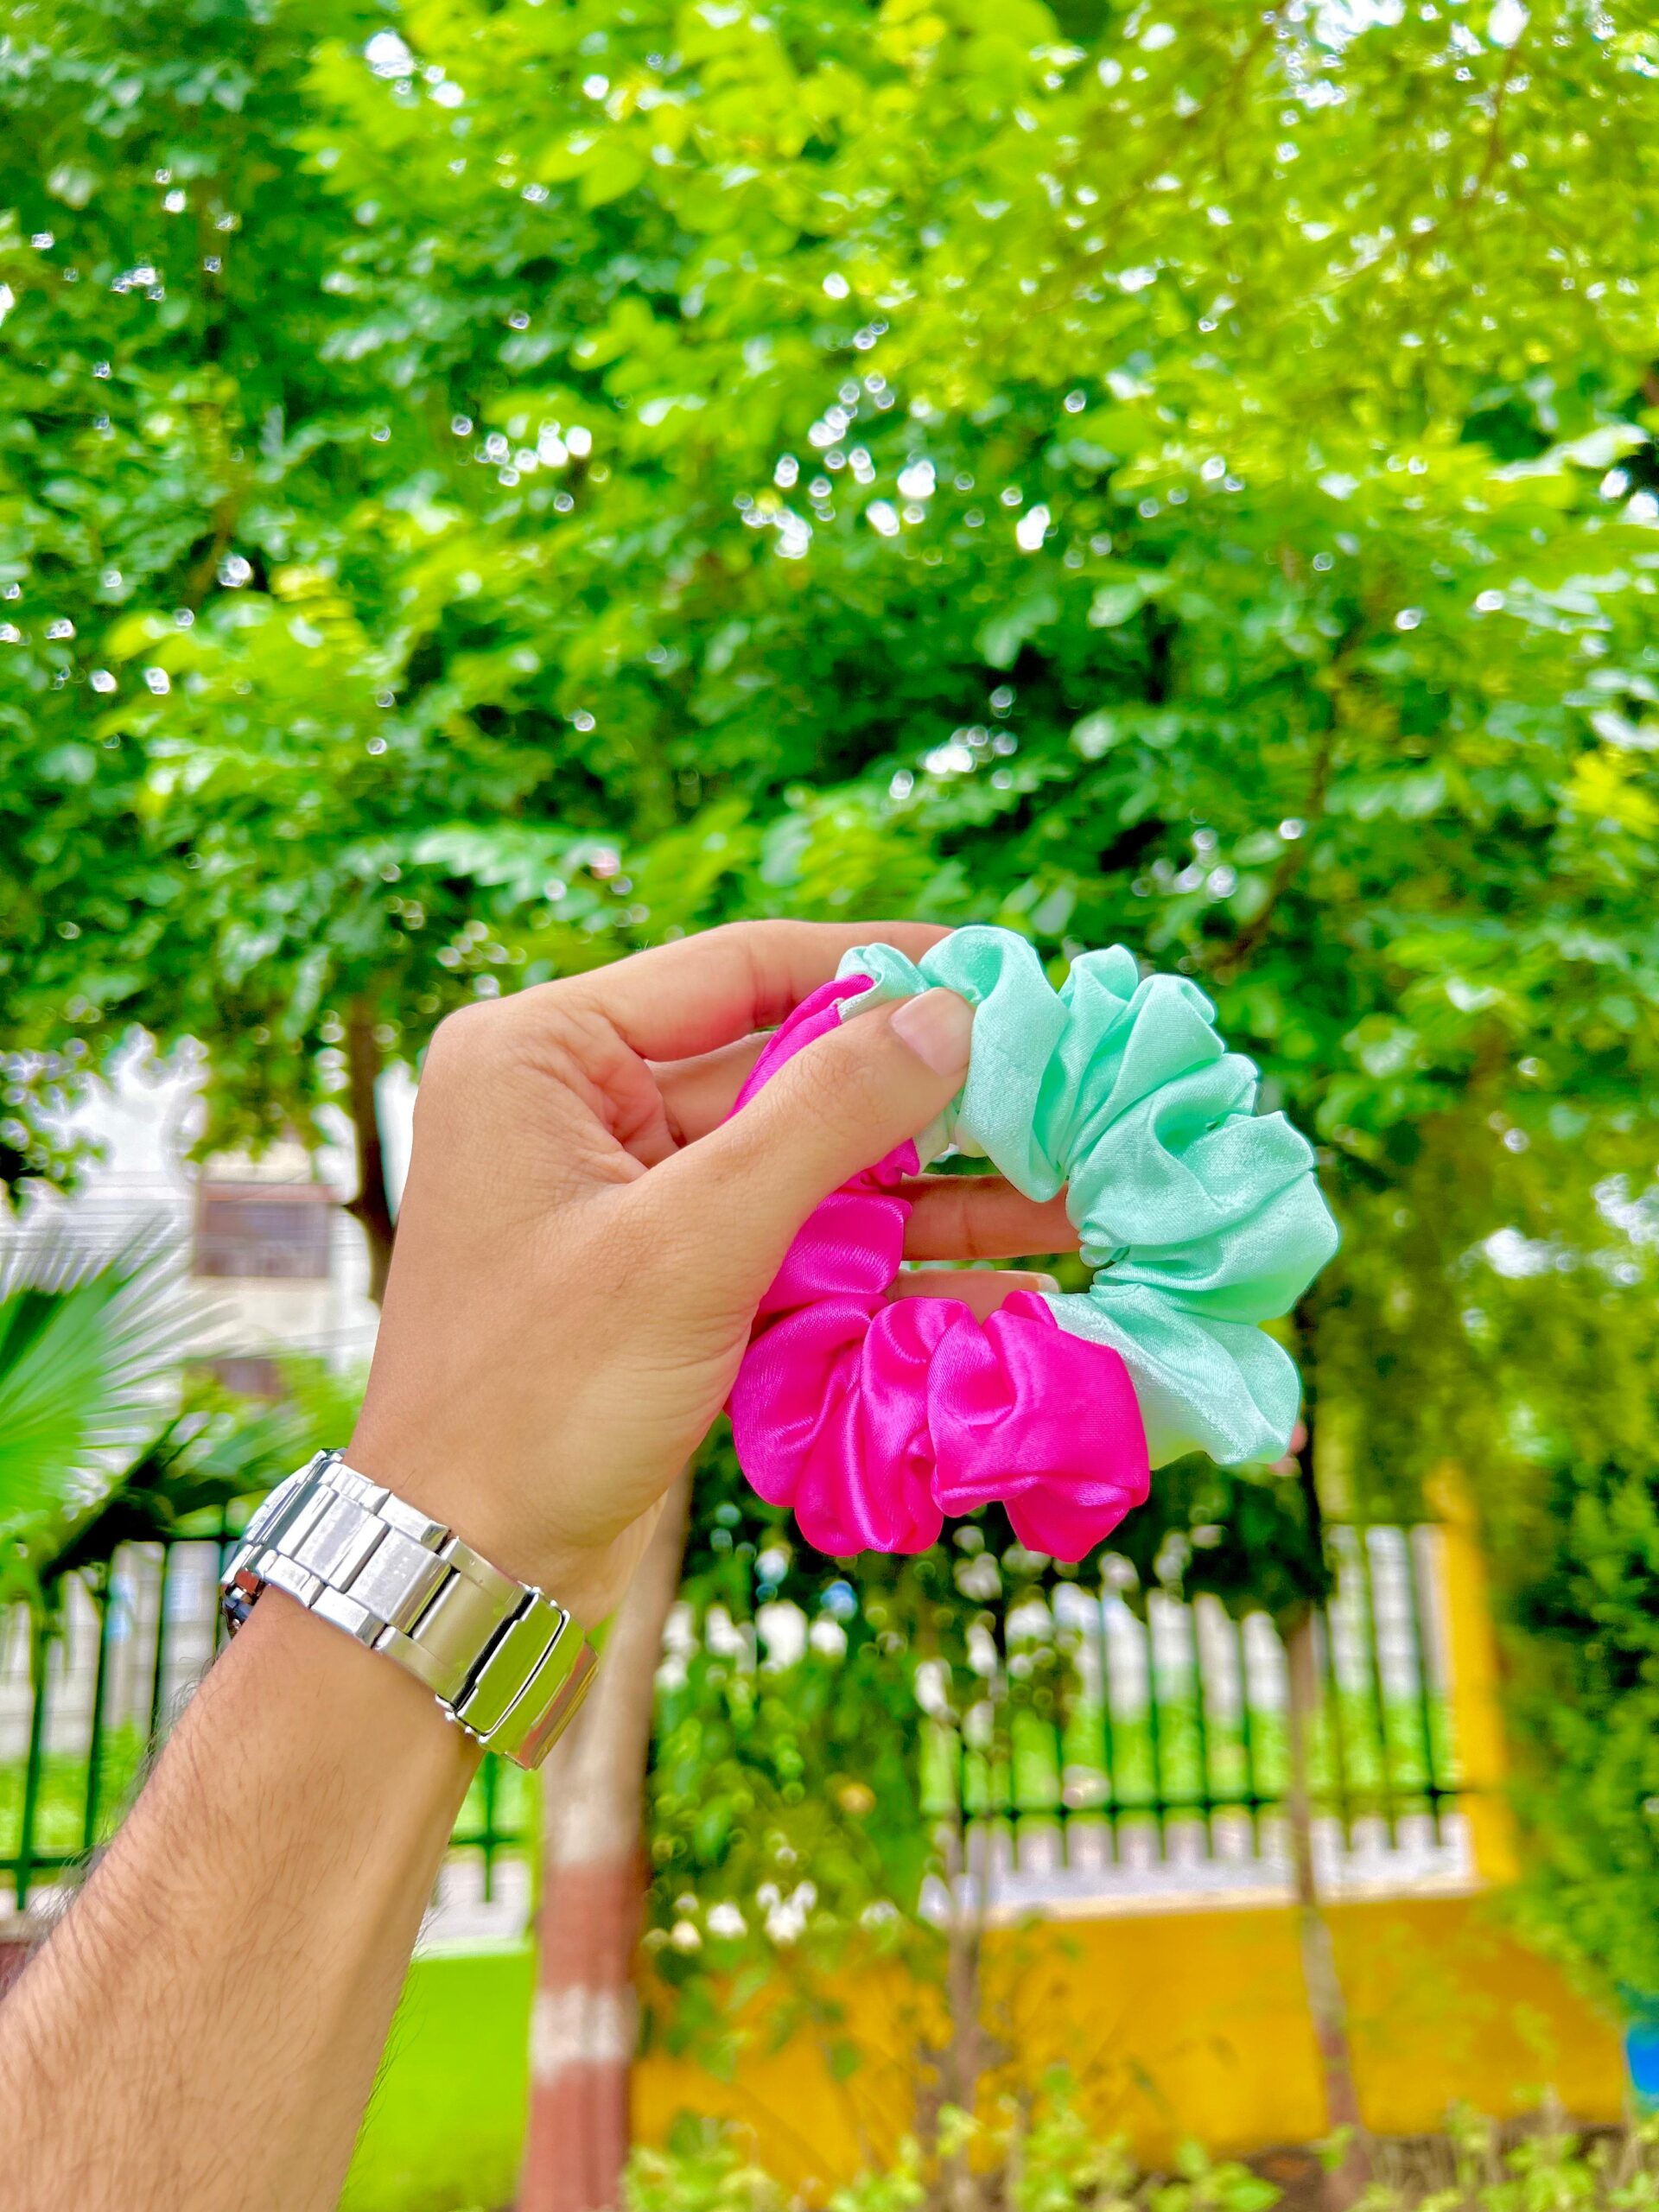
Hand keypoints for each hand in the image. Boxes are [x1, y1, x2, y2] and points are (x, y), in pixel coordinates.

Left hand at [349, 920, 1077, 1623]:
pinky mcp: (669, 1285)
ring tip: (1072, 1197)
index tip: (1003, 972)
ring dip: (931, 1193)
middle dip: (927, 1099)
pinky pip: (795, 1248)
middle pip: (789, 1071)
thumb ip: (826, 1116)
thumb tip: (950, 1013)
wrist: (464, 1575)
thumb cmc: (543, 1395)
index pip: (740, 970)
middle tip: (1064, 1097)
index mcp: (545, 1056)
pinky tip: (1002, 1286)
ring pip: (808, 1170)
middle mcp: (583, 1110)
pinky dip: (886, 1270)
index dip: (879, 964)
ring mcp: (629, 1202)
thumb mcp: (690, 1243)